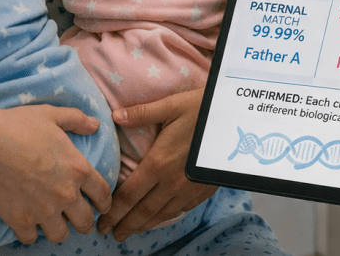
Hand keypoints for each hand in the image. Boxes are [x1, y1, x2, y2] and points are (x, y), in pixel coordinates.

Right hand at [0, 103, 111, 244]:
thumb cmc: (19, 125)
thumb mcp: (52, 115)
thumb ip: (77, 120)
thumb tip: (95, 125)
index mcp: (78, 169)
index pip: (103, 194)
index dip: (104, 202)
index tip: (101, 206)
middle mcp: (65, 194)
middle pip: (85, 222)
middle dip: (84, 221)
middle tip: (77, 218)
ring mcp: (43, 211)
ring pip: (60, 235)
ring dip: (58, 229)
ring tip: (53, 222)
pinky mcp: (20, 221)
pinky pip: (31, 239)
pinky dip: (30, 233)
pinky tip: (28, 223)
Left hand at [97, 88, 214, 239]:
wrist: (236, 122)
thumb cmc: (202, 110)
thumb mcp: (171, 106)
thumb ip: (141, 113)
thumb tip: (115, 116)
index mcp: (158, 163)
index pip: (129, 195)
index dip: (114, 211)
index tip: (102, 221)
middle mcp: (172, 182)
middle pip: (143, 211)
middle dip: (125, 225)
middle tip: (111, 234)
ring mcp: (189, 189)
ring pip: (162, 214)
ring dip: (144, 225)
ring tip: (131, 230)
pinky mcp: (203, 190)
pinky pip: (180, 210)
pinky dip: (166, 217)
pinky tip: (160, 217)